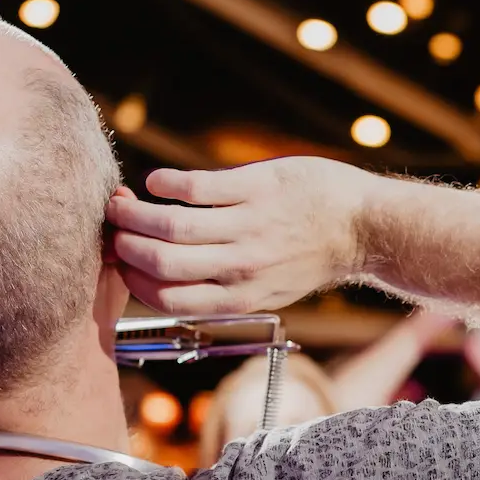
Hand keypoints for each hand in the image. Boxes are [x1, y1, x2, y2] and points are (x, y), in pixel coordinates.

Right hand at [107, 157, 376, 314]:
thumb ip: (222, 289)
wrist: (365, 226)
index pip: (166, 297)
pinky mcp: (256, 188)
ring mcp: (249, 227)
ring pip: (170, 224)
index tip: (120, 258)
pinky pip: (194, 186)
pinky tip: (157, 182)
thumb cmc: (311, 256)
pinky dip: (164, 183)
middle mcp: (241, 267)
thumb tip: (163, 277)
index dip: (133, 278)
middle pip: (160, 262)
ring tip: (122, 201)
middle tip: (114, 227)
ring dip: (134, 212)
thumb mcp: (270, 290)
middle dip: (124, 244)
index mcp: (240, 297)